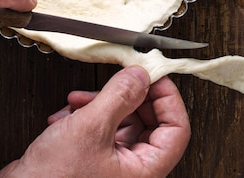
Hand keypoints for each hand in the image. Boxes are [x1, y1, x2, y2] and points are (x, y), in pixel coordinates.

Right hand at [0, 66, 190, 177]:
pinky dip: (85, 116)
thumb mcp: (90, 128)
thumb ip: (119, 96)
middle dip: (128, 96)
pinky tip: (67, 115)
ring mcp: (110, 167)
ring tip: (80, 101)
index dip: (168, 98)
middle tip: (118, 78)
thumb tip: (141, 75)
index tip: (154, 75)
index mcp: (144, 172)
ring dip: (102, 104)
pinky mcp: (90, 162)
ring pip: (122, 122)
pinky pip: (100, 130)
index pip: (177, 129)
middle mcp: (131, 171)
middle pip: (149, 121)